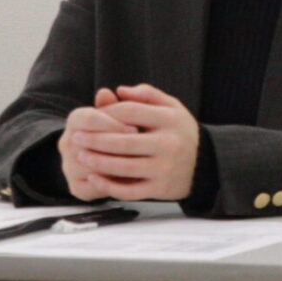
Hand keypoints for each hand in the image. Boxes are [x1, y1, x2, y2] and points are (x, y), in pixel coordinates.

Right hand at [57, 88, 133, 201]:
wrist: (123, 153)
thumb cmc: (127, 127)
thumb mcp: (127, 113)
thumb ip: (118, 102)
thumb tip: (105, 92)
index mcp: (76, 120)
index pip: (89, 118)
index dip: (113, 124)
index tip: (135, 128)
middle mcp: (67, 143)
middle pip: (88, 143)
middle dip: (116, 145)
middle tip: (139, 147)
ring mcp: (69, 166)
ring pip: (89, 167)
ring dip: (114, 166)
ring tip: (138, 162)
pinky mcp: (77, 187)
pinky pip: (92, 187)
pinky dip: (112, 184)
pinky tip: (131, 178)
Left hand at [64, 83, 200, 201]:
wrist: (205, 165)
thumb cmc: (181, 132)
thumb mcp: (173, 107)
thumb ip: (148, 95)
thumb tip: (119, 90)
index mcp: (170, 120)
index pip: (131, 112)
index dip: (108, 112)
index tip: (93, 115)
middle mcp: (168, 143)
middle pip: (123, 140)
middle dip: (95, 139)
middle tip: (76, 137)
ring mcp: (164, 168)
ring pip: (122, 166)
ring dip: (97, 161)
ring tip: (80, 156)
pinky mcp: (159, 189)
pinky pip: (128, 189)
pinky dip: (108, 185)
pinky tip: (94, 177)